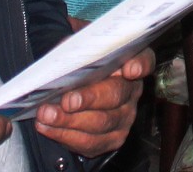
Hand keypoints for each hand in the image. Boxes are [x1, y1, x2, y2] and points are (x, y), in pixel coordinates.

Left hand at [33, 51, 151, 156]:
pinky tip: (48, 127)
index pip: (144, 60)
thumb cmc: (80, 66)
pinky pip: (90, 142)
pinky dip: (65, 135)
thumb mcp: (79, 50)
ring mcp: (125, 117)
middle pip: (116, 95)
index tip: (128, 70)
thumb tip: (63, 58)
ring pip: (101, 123)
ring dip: (70, 120)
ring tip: (47, 114)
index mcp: (130, 61)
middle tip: (67, 101)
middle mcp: (132, 90)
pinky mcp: (113, 139)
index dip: (139, 65)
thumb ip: (76, 49)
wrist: (77, 93)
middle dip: (89, 99)